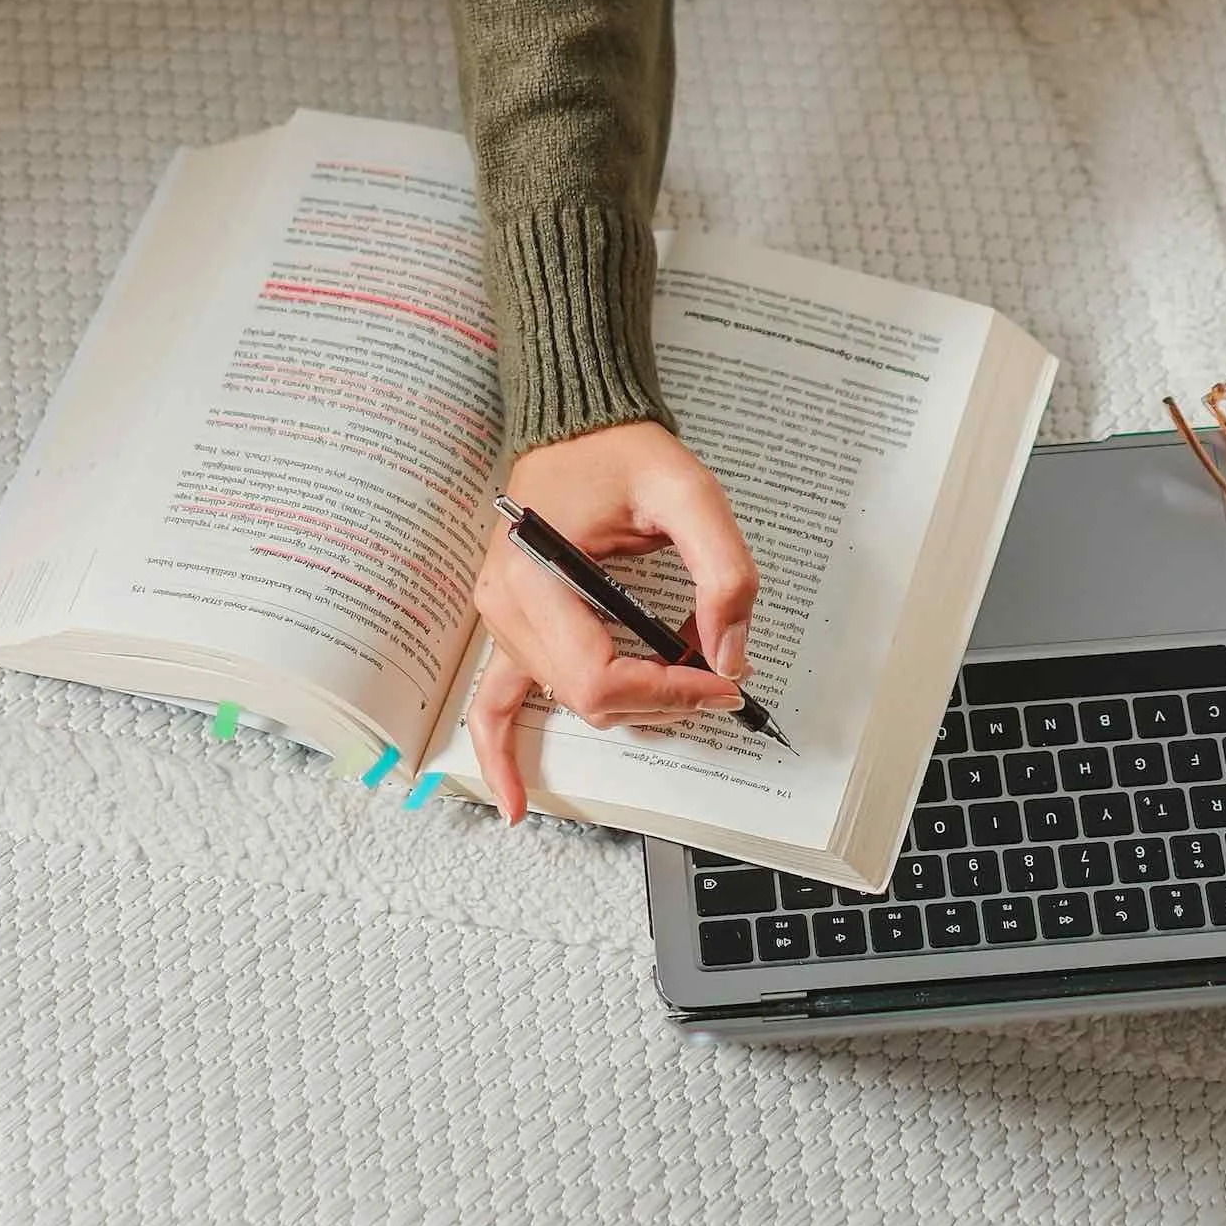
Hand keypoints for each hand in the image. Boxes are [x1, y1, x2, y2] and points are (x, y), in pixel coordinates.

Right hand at [469, 420, 758, 822]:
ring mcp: (499, 620)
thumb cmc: (622, 450)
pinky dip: (504, 753)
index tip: (726, 680)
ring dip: (632, 704)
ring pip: (571, 702)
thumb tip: (731, 654)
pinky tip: (517, 802)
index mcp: (536, 575)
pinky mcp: (508, 625)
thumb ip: (723, 573)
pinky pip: (494, 703)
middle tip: (724, 677)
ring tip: (687, 688)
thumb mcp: (690, 493)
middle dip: (665, 699)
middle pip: (590, 699)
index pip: (603, 678)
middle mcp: (505, 606)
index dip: (671, 694)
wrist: (577, 423)